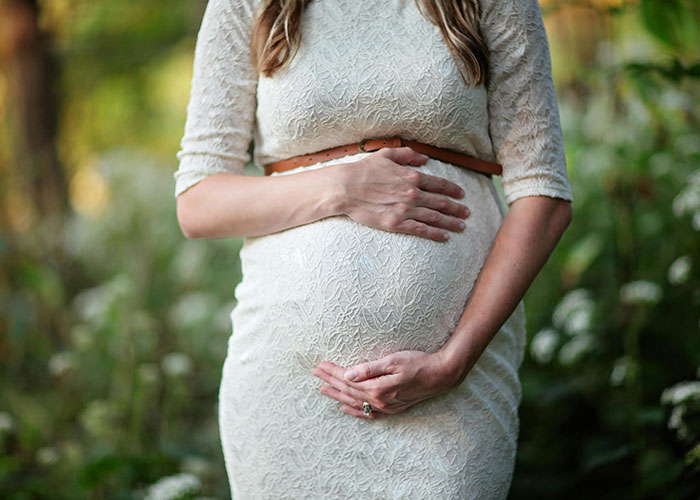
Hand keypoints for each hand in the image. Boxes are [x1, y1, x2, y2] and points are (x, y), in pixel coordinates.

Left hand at [312, 350, 462, 418]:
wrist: (440, 375)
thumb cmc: (418, 363)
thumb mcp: (393, 360)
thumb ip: (369, 369)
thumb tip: (348, 374)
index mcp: (377, 387)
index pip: (347, 379)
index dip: (332, 372)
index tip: (320, 365)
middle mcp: (379, 400)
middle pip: (348, 390)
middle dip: (330, 381)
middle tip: (315, 373)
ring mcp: (386, 406)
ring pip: (355, 401)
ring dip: (338, 395)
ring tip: (323, 389)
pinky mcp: (392, 408)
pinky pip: (368, 413)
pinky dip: (355, 411)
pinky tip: (345, 408)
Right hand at [331, 146, 470, 241]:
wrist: (346, 188)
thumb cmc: (363, 170)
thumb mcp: (386, 155)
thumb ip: (407, 155)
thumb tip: (425, 158)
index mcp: (411, 177)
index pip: (439, 184)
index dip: (453, 190)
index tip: (462, 195)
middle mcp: (413, 194)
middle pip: (442, 203)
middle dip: (457, 208)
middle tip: (467, 213)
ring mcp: (406, 210)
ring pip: (435, 217)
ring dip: (451, 222)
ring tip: (462, 226)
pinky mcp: (396, 224)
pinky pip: (421, 230)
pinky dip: (435, 233)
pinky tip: (445, 236)